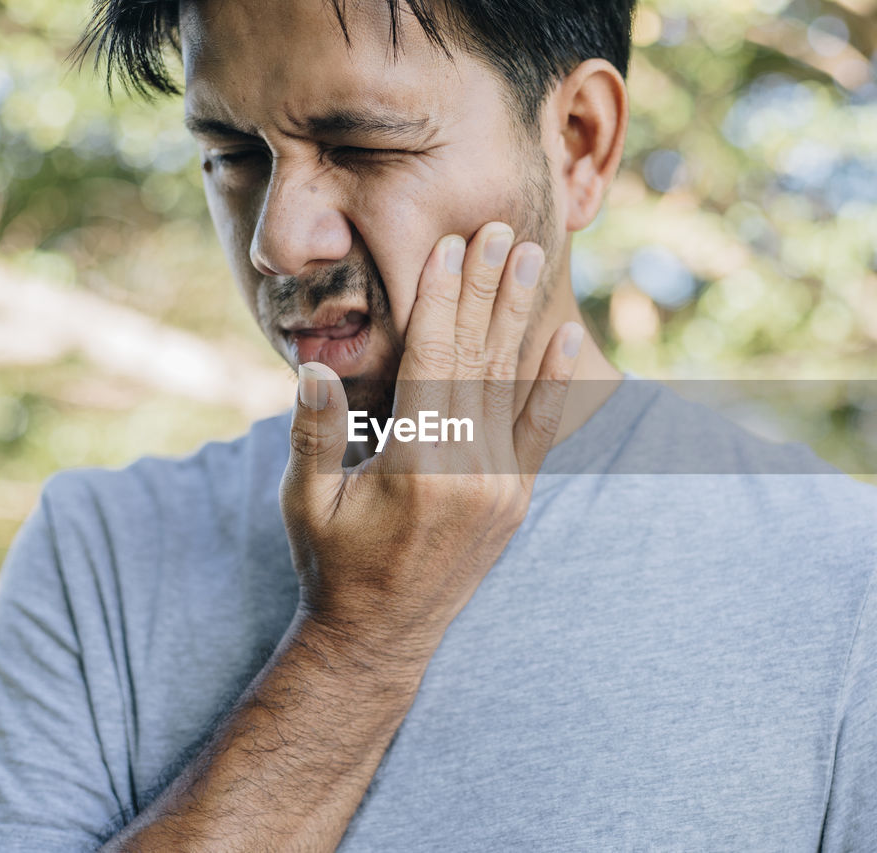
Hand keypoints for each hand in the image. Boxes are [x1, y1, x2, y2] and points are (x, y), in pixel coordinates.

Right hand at [279, 222, 583, 658]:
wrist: (380, 637)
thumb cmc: (333, 565)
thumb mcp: (307, 502)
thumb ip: (313, 434)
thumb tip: (312, 368)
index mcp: (416, 466)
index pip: (434, 361)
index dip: (443, 299)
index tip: (452, 246)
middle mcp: (469, 472)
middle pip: (479, 359)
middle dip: (488, 288)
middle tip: (502, 228)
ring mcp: (501, 488)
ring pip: (512, 384)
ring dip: (520, 316)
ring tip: (531, 258)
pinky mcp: (515, 500)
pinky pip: (540, 429)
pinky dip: (554, 380)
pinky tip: (569, 335)